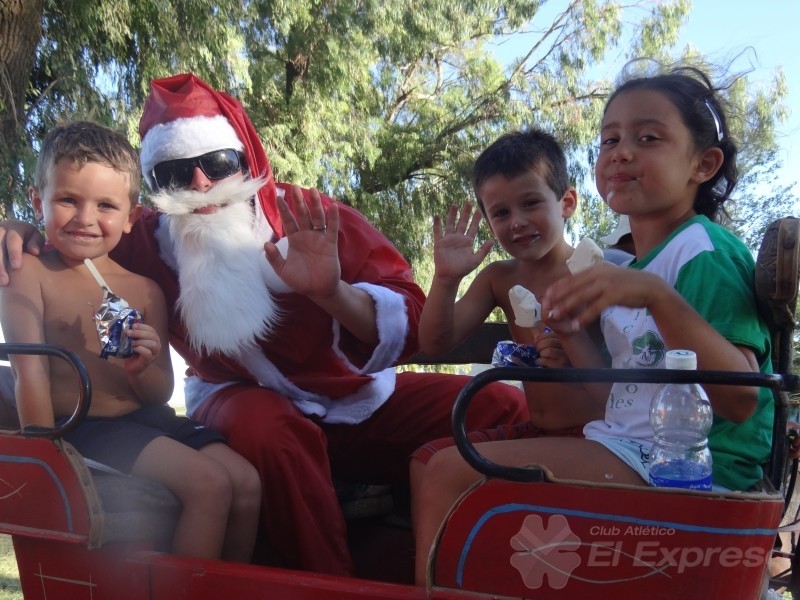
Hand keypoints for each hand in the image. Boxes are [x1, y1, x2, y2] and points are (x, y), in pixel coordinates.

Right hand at [0, 221, 44, 285]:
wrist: (18, 236)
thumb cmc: (30, 239)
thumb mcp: (36, 238)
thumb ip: (36, 243)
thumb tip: (34, 251)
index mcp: (15, 227)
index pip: (13, 239)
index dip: (14, 253)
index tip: (16, 267)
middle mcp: (0, 230)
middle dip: (0, 265)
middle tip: (5, 282)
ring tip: (2, 284)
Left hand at [124, 323, 160, 375]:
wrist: (133, 368)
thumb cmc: (134, 353)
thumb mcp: (134, 341)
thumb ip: (134, 334)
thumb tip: (126, 324)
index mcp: (154, 339)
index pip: (151, 330)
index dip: (143, 326)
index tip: (133, 325)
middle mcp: (157, 345)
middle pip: (152, 336)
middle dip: (140, 333)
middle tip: (129, 333)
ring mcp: (154, 353)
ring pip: (152, 344)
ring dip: (140, 341)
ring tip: (131, 342)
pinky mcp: (149, 360)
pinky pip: (147, 353)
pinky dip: (139, 349)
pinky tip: (133, 349)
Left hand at [263, 185, 341, 298]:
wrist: (317, 291)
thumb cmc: (300, 281)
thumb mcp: (283, 271)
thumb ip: (274, 258)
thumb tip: (266, 244)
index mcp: (295, 240)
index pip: (288, 221)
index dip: (284, 210)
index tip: (279, 197)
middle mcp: (307, 236)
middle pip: (303, 215)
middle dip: (299, 202)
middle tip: (295, 188)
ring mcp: (319, 239)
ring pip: (317, 218)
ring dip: (315, 205)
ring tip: (313, 190)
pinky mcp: (330, 245)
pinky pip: (331, 230)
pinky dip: (333, 219)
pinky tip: (332, 207)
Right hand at [432, 204, 492, 283]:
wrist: (450, 275)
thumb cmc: (463, 269)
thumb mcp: (476, 259)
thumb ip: (484, 250)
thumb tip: (492, 240)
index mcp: (467, 241)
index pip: (473, 227)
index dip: (476, 219)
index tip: (479, 210)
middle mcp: (458, 238)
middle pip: (462, 222)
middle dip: (465, 213)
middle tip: (468, 202)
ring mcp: (449, 239)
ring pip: (451, 224)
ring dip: (452, 215)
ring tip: (454, 205)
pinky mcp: (440, 243)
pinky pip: (438, 231)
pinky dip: (437, 224)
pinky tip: (437, 216)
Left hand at [533, 328, 570, 367]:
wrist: (564, 375)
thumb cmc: (557, 361)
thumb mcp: (555, 349)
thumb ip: (547, 342)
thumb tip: (535, 339)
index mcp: (566, 342)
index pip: (552, 334)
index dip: (541, 337)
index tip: (536, 341)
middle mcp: (568, 348)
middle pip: (550, 342)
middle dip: (540, 346)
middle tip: (538, 351)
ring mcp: (565, 358)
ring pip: (548, 351)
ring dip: (541, 354)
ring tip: (541, 357)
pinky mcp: (561, 367)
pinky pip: (545, 360)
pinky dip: (539, 361)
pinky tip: (540, 363)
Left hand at [542, 263, 664, 330]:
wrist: (650, 287)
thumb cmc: (627, 285)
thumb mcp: (607, 278)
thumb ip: (592, 281)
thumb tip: (576, 289)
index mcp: (595, 269)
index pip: (570, 278)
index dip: (557, 288)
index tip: (546, 297)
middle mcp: (598, 274)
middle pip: (572, 287)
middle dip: (557, 298)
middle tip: (546, 309)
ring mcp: (606, 283)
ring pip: (580, 296)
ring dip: (566, 307)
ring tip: (555, 317)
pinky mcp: (614, 295)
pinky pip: (594, 308)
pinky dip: (584, 317)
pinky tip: (576, 326)